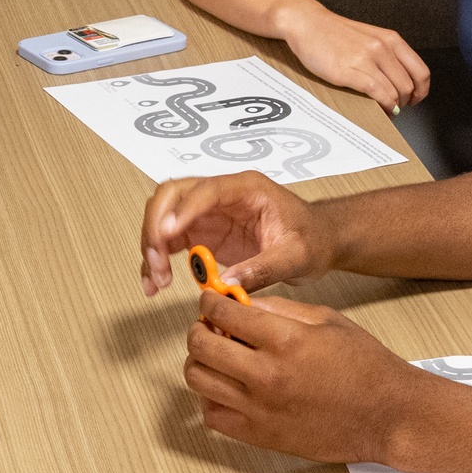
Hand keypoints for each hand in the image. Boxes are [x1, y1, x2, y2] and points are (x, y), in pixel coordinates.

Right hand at [139, 172, 321, 294]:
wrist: (319, 241)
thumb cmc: (312, 238)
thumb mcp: (295, 257)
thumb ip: (262, 269)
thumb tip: (227, 283)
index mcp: (247, 189)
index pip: (206, 191)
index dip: (183, 211)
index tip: (167, 234)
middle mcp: (222, 196)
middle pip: (173, 196)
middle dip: (156, 228)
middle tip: (157, 263)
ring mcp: (209, 213)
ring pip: (163, 217)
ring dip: (152, 246)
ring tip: (156, 280)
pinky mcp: (203, 232)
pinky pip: (169, 241)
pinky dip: (157, 260)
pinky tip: (154, 282)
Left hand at [181, 291, 419, 465]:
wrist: (388, 415)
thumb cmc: (365, 368)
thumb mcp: (327, 320)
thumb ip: (279, 309)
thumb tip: (240, 302)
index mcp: (286, 340)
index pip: (221, 312)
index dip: (209, 301)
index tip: (211, 301)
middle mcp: (267, 375)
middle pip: (200, 345)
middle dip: (199, 329)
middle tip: (211, 327)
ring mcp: (260, 410)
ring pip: (198, 379)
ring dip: (201, 362)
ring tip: (219, 357)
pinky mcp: (260, 436)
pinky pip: (212, 415)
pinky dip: (211, 398)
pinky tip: (229, 388)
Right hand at [275, 4, 431, 111]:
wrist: (308, 23)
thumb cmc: (335, 33)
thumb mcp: (370, 38)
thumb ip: (388, 55)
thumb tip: (401, 82)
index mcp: (391, 40)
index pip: (420, 71)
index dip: (421, 91)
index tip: (414, 99)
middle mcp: (381, 48)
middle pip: (407, 86)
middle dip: (404, 103)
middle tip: (396, 108)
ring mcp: (365, 59)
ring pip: (393, 92)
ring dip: (392, 107)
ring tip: (385, 110)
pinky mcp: (348, 71)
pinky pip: (376, 93)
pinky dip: (382, 106)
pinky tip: (378, 109)